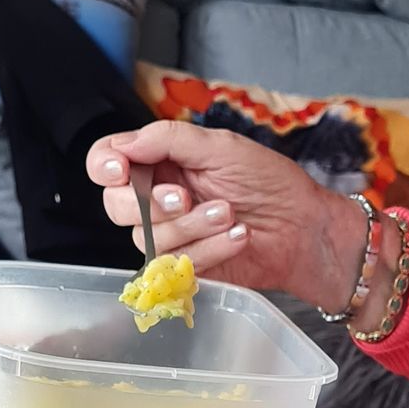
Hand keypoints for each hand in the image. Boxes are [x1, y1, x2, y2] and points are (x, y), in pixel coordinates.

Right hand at [87, 123, 369, 309]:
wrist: (305, 228)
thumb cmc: (268, 182)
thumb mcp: (221, 147)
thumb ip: (169, 139)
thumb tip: (125, 145)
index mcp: (160, 162)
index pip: (106, 161)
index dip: (103, 165)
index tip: (120, 170)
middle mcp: (156, 198)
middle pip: (115, 205)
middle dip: (150, 203)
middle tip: (186, 197)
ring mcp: (168, 235)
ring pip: (146, 238)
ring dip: (191, 226)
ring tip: (230, 215)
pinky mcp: (184, 268)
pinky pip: (174, 265)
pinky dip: (209, 249)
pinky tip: (238, 237)